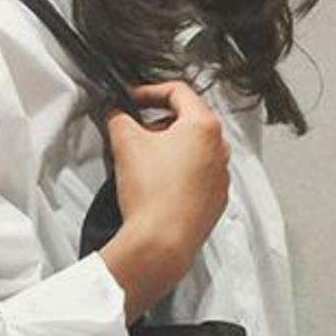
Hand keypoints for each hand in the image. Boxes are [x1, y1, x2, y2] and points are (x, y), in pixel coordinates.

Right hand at [96, 80, 231, 320]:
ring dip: (169, 151)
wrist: (161, 243)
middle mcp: (219, 149)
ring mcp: (220, 177)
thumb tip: (114, 113)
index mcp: (203, 126)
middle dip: (158, 124)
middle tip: (134, 134)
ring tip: (144, 164)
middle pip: (187, 121)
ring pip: (193, 151)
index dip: (148, 91)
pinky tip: (158, 188)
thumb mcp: (124, 143)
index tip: (132, 100)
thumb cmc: (151, 194)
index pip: (178, 91)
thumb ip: (117, 118)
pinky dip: (179, 176)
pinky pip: (197, 178)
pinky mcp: (215, 202)